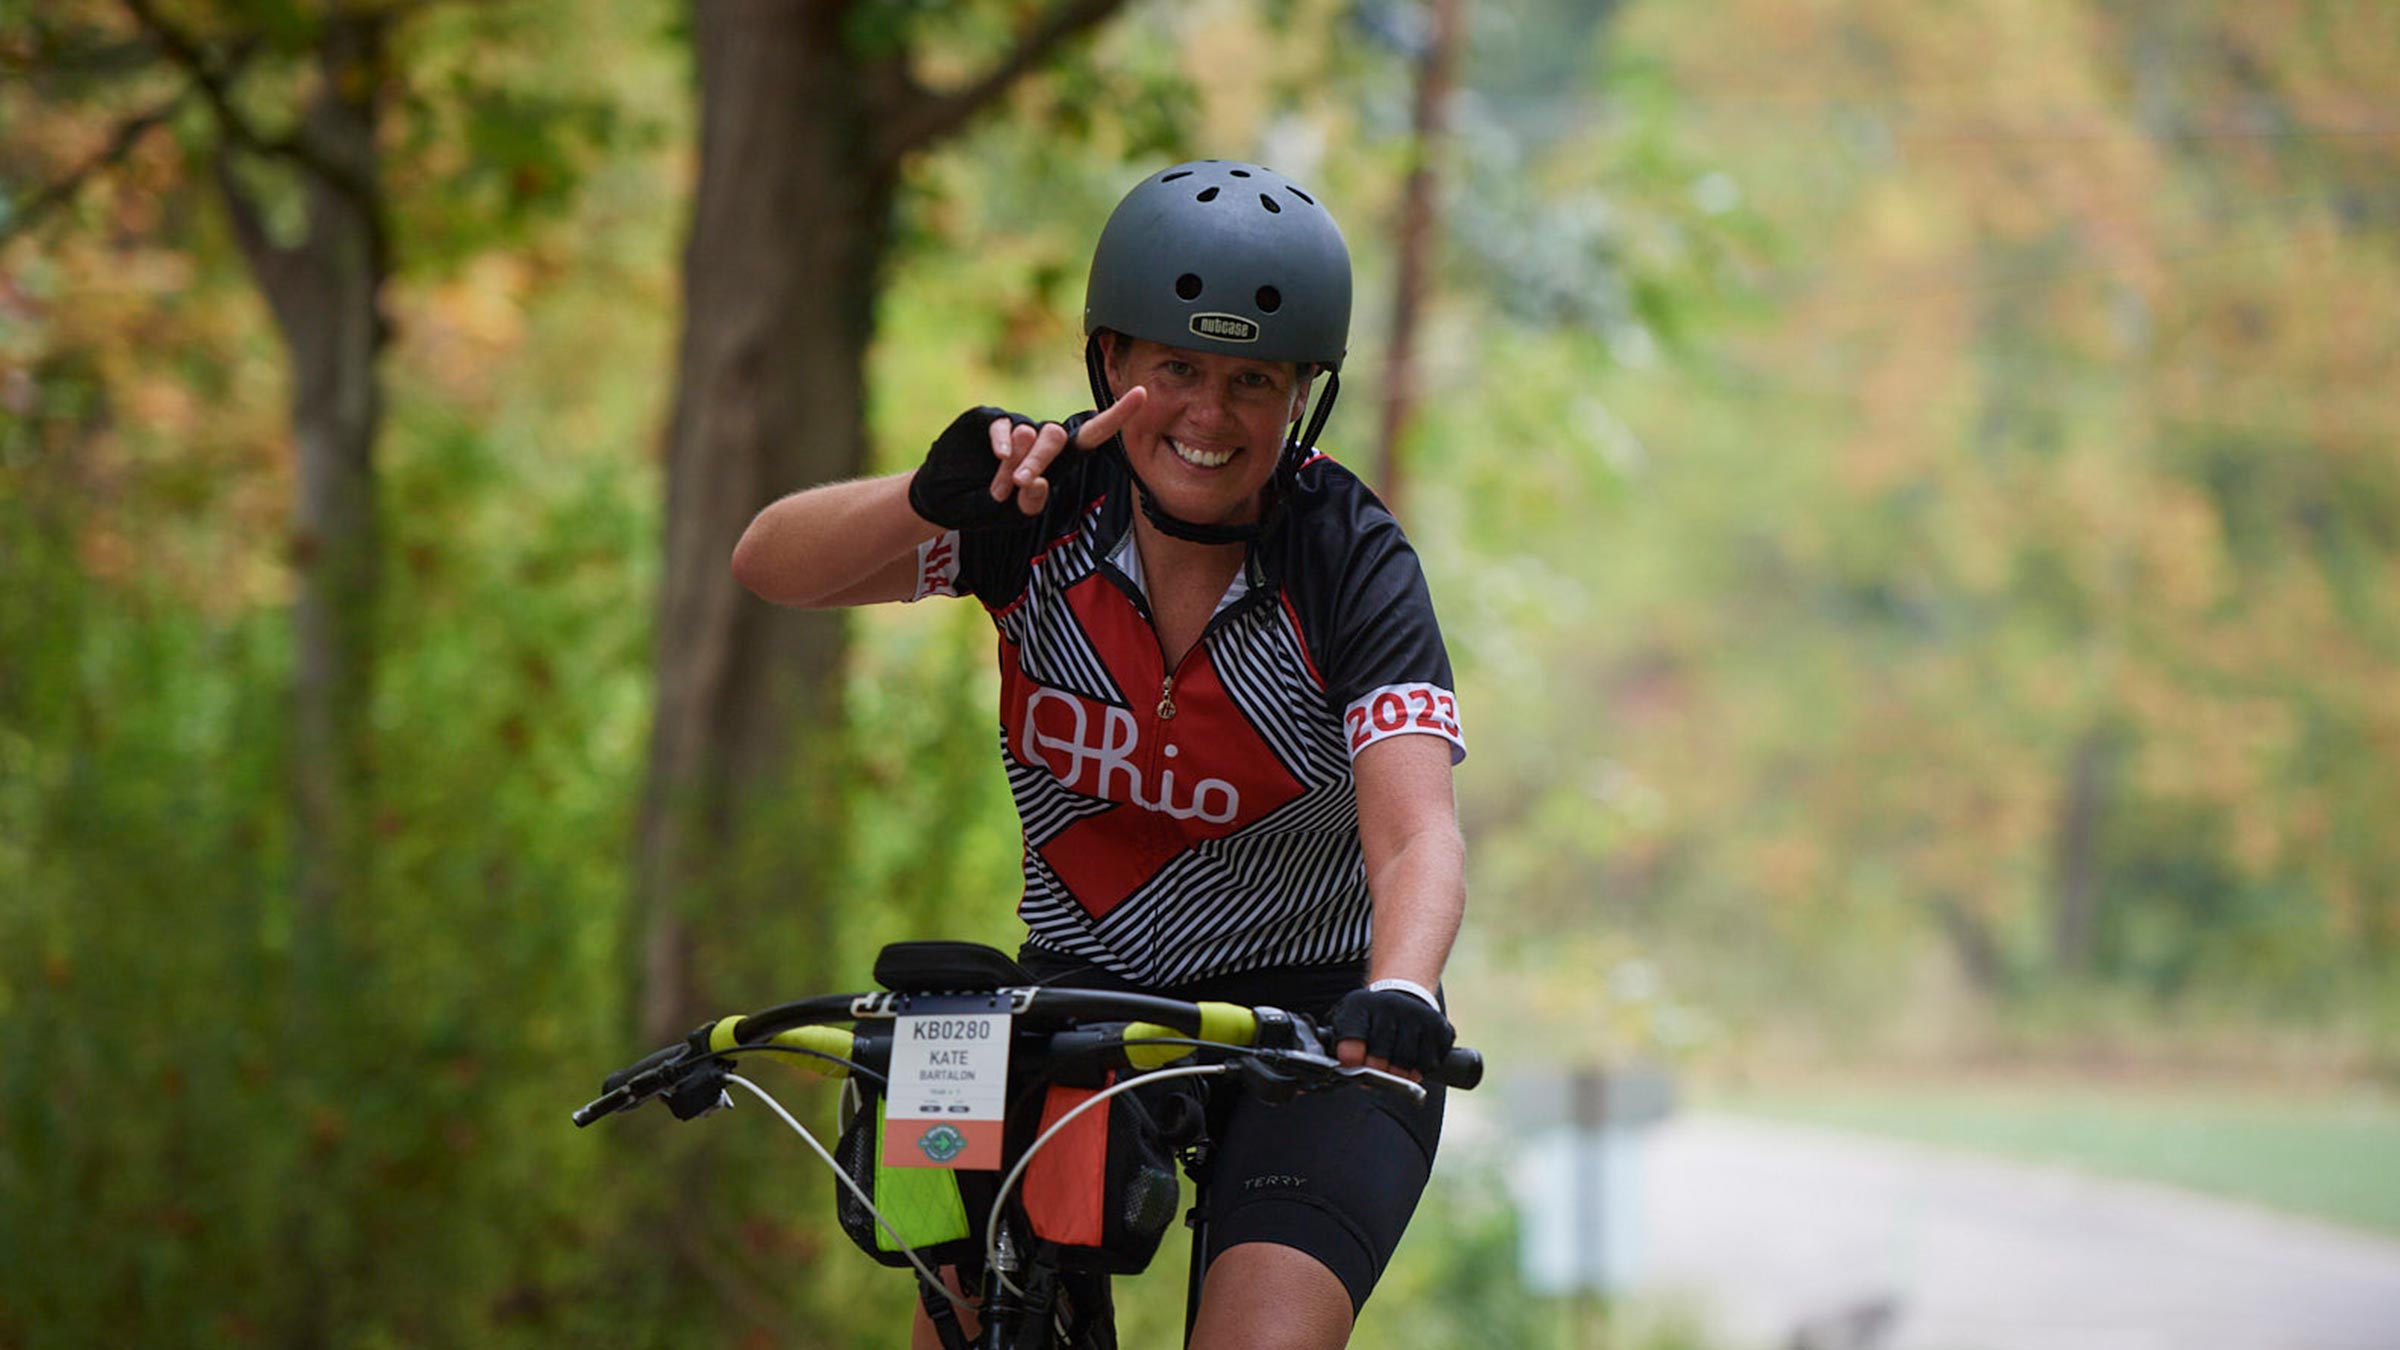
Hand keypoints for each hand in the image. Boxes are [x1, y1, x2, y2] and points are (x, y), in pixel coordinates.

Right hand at [907, 387, 1146, 530]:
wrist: (945, 501)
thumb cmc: (988, 508)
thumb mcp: (1014, 515)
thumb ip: (1030, 502)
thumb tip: (1036, 479)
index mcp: (1057, 462)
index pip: (1093, 435)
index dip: (1117, 415)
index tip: (1141, 394)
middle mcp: (1040, 438)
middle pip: (1057, 437)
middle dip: (1040, 461)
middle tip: (1020, 484)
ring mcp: (1015, 425)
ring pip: (1030, 432)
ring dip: (1014, 464)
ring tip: (998, 489)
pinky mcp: (989, 419)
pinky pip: (1003, 424)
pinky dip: (1002, 442)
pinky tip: (997, 455)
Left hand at [1328, 987, 1453, 1082]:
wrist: (1404, 993)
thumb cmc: (1370, 1017)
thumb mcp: (1347, 1020)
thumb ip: (1336, 1046)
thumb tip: (1327, 1076)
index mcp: (1360, 1006)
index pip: (1350, 1044)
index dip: (1351, 1062)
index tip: (1353, 1067)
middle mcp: (1390, 1007)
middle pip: (1380, 1059)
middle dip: (1377, 1072)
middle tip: (1377, 1072)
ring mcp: (1418, 1016)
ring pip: (1406, 1064)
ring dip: (1399, 1074)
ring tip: (1394, 1070)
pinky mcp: (1440, 1027)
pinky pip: (1430, 1063)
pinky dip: (1421, 1069)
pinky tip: (1413, 1060)